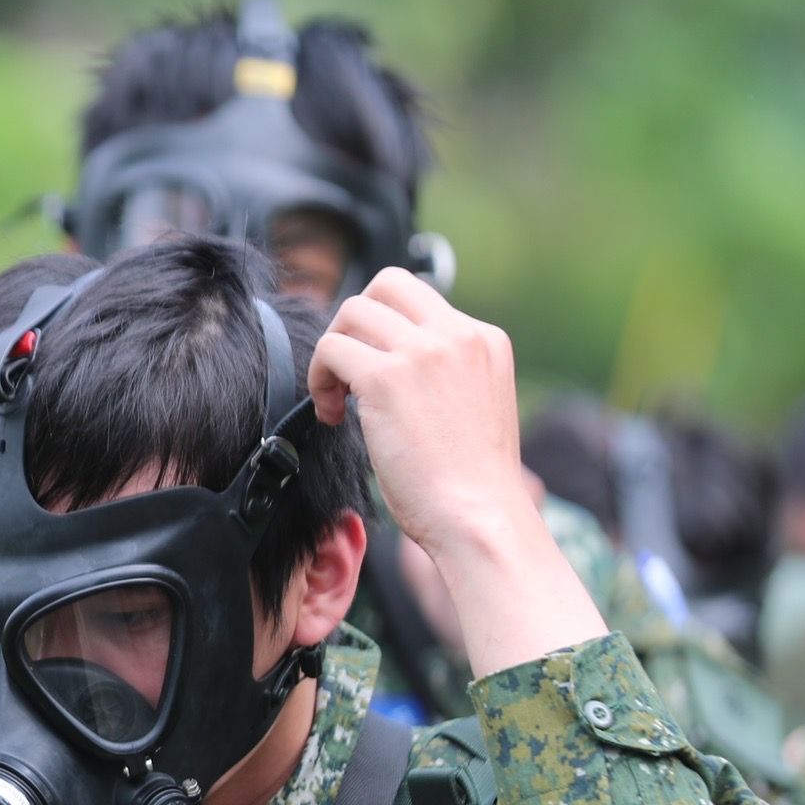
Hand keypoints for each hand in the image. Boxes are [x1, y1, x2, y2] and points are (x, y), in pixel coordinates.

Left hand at [309, 267, 526, 564]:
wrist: (481, 518)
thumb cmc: (472, 486)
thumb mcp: (474, 407)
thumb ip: (446, 375)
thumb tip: (394, 369)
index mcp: (484, 339)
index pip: (420, 299)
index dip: (384, 327)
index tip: (373, 369)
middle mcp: (458, 335)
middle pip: (386, 285)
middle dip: (356, 324)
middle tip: (348, 373)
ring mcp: (423, 352)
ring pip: (352, 311)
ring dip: (333, 353)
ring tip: (338, 400)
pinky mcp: (387, 378)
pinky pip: (331, 349)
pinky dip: (319, 379)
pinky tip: (332, 416)